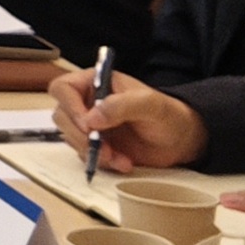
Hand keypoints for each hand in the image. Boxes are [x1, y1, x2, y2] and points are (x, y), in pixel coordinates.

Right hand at [50, 67, 212, 176]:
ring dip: (91, 151)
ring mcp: (91, 125)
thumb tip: (92, 117)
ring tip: (118, 157)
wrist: (182, 141)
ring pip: (70, 137)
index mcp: (96, 83)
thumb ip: (122, 105)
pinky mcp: (96, 145)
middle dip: (80, 135)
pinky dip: (101, 162)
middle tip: (101, 146)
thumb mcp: (150, 104)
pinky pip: (84, 155)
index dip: (69, 106)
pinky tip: (122, 162)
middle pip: (62, 116)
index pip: (64, 88)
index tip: (88, 125)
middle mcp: (88, 102)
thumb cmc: (169, 115)